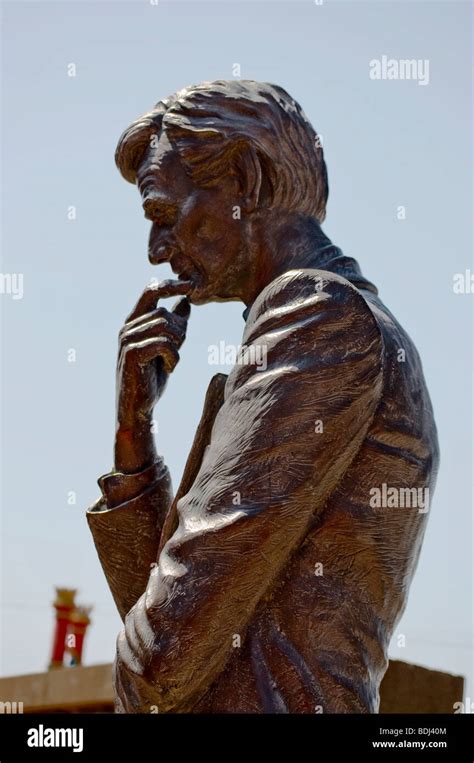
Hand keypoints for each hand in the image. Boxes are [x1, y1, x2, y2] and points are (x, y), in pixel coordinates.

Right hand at [114, 279, 191, 472]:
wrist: (138, 407)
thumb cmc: (152, 378)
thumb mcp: (167, 348)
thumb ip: (174, 326)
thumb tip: (186, 301)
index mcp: (134, 322)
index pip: (151, 291)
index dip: (171, 285)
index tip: (191, 286)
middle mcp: (127, 327)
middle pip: (166, 314)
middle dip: (181, 333)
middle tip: (177, 352)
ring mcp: (127, 339)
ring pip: (167, 328)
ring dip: (177, 347)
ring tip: (171, 362)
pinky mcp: (132, 353)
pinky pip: (164, 344)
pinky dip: (174, 358)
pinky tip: (168, 369)